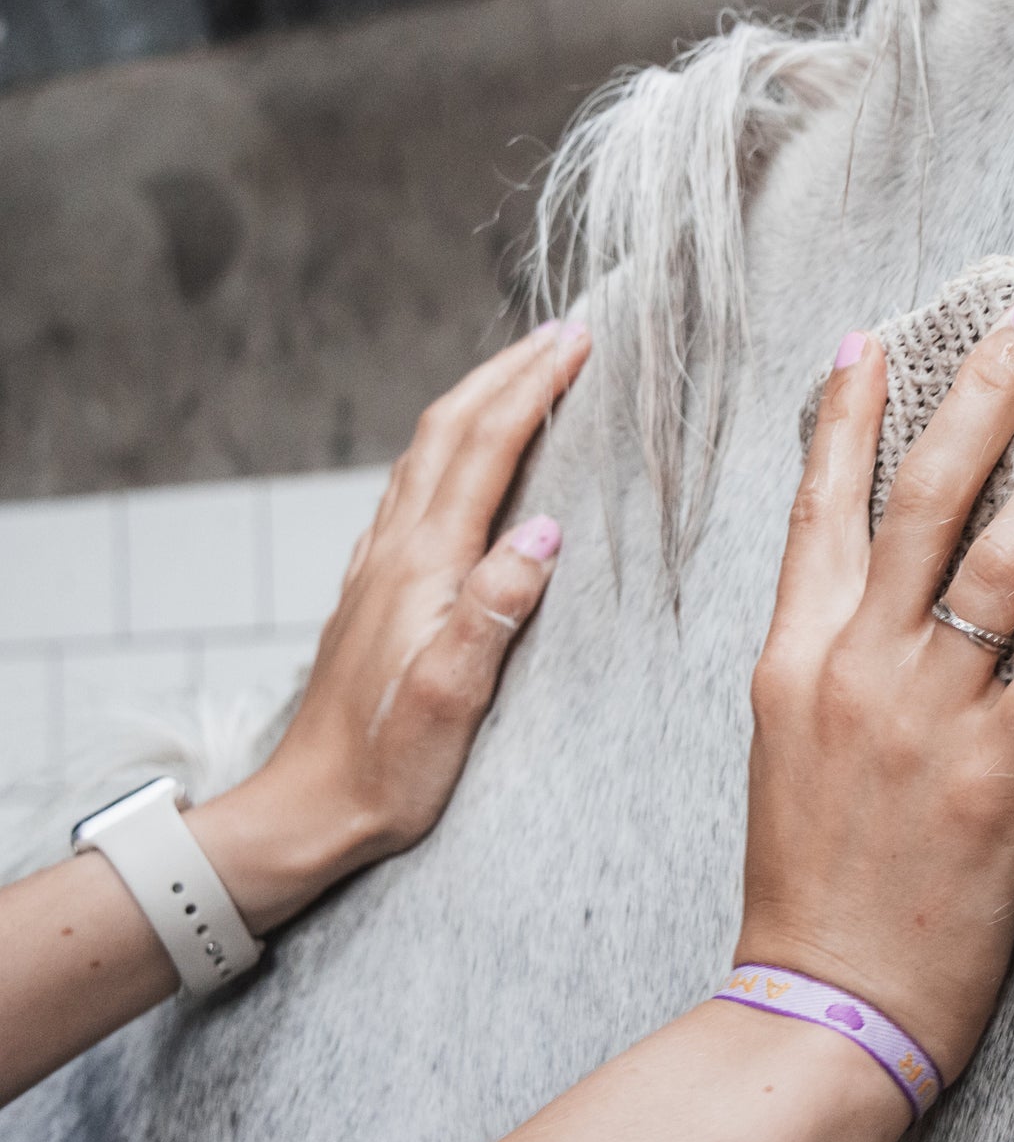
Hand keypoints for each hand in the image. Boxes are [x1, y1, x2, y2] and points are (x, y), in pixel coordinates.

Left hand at [187, 320, 592, 931]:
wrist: (307, 809)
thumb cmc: (385, 766)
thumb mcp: (451, 696)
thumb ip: (495, 609)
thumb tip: (546, 531)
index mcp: (423, 566)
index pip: (485, 450)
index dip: (532, 389)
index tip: (579, 343)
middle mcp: (395, 551)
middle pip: (449, 430)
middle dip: (507, 371)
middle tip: (564, 332)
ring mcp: (380, 566)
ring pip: (428, 452)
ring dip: (478, 398)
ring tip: (523, 370)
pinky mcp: (378, 590)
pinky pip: (416, 489)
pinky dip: (452, 446)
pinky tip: (463, 456)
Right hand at [739, 297, 1013, 1083]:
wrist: (818, 1000)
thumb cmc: (814, 873)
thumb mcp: (793, 741)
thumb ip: (834, 653)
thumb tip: (891, 584)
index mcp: (795, 653)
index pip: (821, 507)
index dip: (847, 416)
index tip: (872, 338)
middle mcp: (853, 665)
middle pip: (923, 497)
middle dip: (984, 392)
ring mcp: (920, 719)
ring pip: (1002, 567)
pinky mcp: (988, 781)